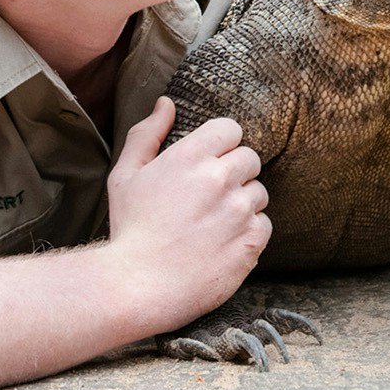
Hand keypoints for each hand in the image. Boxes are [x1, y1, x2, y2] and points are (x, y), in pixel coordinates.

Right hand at [105, 97, 269, 322]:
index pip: (231, 129)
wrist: (139, 285)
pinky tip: (223, 242)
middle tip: (210, 196)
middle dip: (234, 173)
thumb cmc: (130, 229)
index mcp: (190, 155)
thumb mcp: (125, 175)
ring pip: (259, 193)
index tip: (210, 161)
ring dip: (243, 203)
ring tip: (214, 223)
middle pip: (250, 159)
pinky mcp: (251, 242)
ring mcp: (239, 211)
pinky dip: (249, 232)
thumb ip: (147, 134)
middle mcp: (220, 178)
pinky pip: (264, 225)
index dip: (222, 144)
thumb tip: (166, 104)